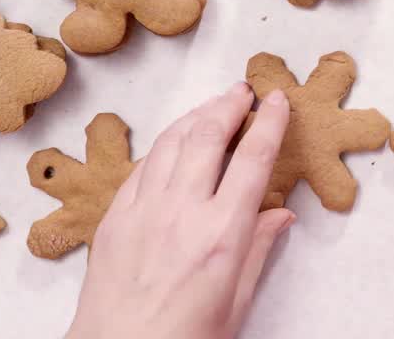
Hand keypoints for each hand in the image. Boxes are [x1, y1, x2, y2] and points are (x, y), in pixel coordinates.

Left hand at [67, 83, 293, 338]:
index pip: (253, 158)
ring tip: (212, 106)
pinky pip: (142, 166)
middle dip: (229, 105)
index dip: (270, 121)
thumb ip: (258, 250)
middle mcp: (182, 212)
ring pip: (172, 142)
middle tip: (243, 91)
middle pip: (209, 135)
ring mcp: (143, 211)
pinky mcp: (114, 218)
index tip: (279, 100)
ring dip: (196, 116)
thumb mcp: (236, 302)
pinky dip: (163, 145)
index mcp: (222, 234)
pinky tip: (173, 142)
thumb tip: (279, 215)